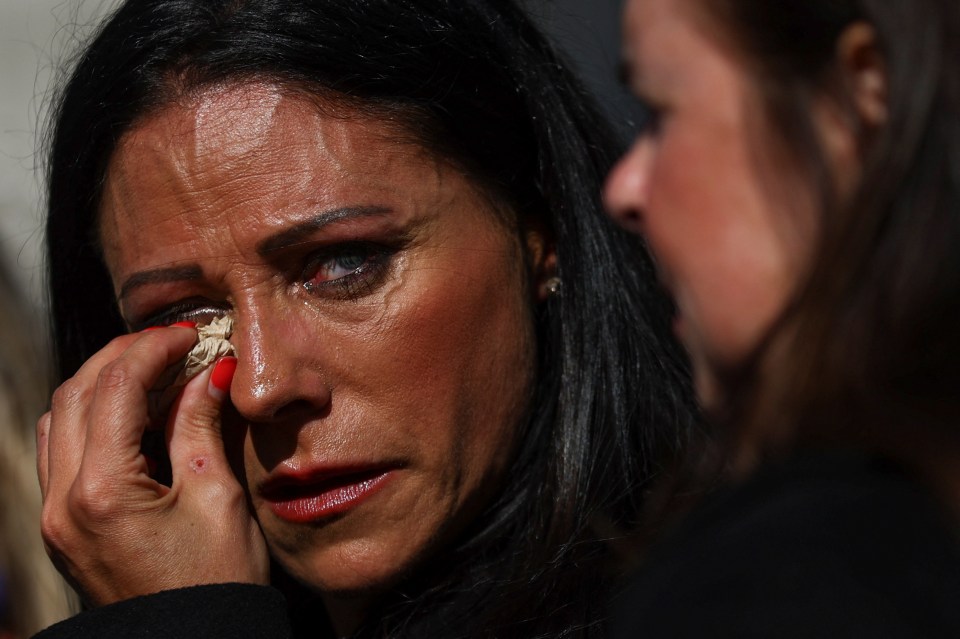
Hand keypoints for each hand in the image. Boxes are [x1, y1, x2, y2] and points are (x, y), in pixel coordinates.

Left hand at [37, 325, 268, 605]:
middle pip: (76, 394)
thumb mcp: (218, 498)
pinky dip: (92, 419)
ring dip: (101, 384)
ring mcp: (56, 516)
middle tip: (170, 344)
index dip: (153, 349)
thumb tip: (208, 372)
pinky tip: (133, 416)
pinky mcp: (63, 526)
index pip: (116, 388)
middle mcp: (63, 501)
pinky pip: (62, 452)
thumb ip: (200, 426)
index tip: (189, 335)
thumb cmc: (215, 584)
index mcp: (103, 491)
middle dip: (122, 357)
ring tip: (152, 373)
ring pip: (59, 419)